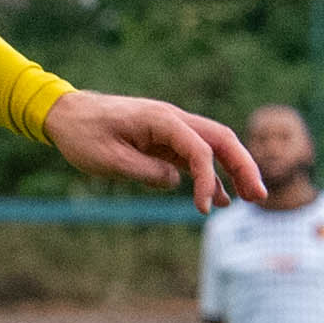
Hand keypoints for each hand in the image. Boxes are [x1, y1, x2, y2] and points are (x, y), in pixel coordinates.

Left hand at [41, 91, 263, 213]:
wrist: (63, 114)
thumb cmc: (82, 134)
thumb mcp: (108, 159)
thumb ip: (145, 171)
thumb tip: (176, 182)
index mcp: (160, 119)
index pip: (200, 149)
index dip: (209, 179)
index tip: (203, 208)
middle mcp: (172, 119)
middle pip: (221, 140)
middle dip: (244, 167)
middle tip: (259, 197)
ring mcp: (169, 129)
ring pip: (213, 147)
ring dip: (234, 170)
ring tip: (251, 199)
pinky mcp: (163, 140)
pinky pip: (194, 156)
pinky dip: (209, 174)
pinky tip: (220, 197)